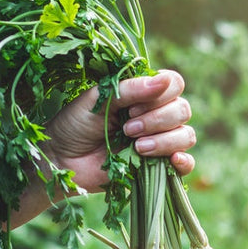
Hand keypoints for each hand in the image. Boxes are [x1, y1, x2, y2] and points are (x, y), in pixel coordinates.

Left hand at [44, 70, 196, 192]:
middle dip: (158, 120)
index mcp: (142, 94)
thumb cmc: (75, 124)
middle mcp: (155, 115)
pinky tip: (172, 161)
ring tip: (137, 147)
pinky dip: (185, 162)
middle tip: (127, 129)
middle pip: (182, 110)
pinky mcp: (158, 167)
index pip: (174, 84)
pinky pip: (187, 163)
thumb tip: (165, 81)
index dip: (161, 96)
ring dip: (165, 140)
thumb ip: (131, 89)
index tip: (132, 108)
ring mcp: (158, 141)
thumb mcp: (99, 99)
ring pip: (186, 135)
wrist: (61, 160)